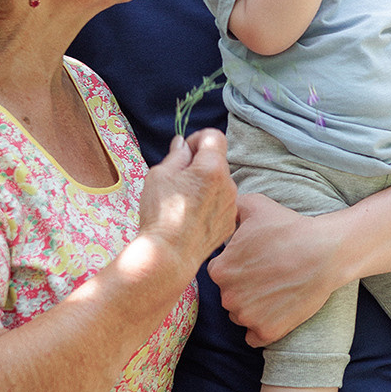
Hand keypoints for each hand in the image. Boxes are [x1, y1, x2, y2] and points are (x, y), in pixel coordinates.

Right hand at [137, 128, 237, 271]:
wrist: (169, 255)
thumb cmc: (160, 213)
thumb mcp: (159, 175)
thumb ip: (175, 155)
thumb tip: (183, 144)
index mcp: (212, 167)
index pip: (214, 136)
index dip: (197, 139)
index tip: (184, 152)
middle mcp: (229, 184)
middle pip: (216, 162)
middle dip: (199, 165)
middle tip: (177, 180)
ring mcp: (231, 205)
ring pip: (219, 184)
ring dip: (204, 186)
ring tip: (181, 202)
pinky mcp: (229, 223)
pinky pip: (220, 204)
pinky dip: (208, 205)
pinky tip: (190, 217)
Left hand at [208, 193, 343, 345]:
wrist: (324, 253)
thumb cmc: (290, 228)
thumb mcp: (255, 204)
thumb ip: (231, 207)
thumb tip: (221, 207)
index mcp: (220, 270)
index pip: (220, 271)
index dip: (238, 264)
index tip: (255, 259)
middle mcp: (228, 297)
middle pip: (229, 294)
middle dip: (243, 285)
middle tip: (267, 272)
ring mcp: (247, 317)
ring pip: (240, 315)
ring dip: (252, 306)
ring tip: (275, 289)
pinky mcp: (267, 332)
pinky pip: (253, 336)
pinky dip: (262, 327)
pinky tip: (275, 310)